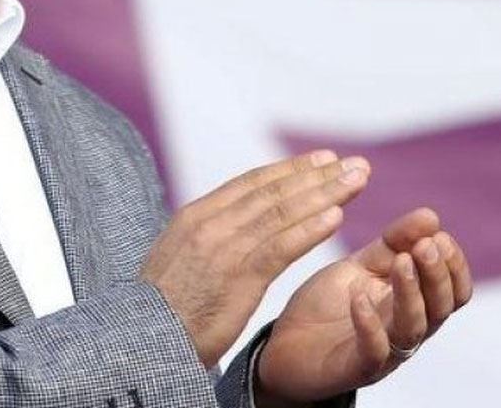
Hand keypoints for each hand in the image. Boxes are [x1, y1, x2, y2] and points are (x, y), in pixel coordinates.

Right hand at [141, 151, 370, 367]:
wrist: (144, 340)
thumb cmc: (162, 309)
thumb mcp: (179, 258)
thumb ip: (207, 237)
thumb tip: (231, 224)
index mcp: (196, 215)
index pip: (252, 183)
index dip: (291, 170)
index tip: (321, 161)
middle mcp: (211, 223)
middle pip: (274, 191)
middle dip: (317, 175)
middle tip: (353, 164)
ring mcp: (224, 248)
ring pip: (283, 212)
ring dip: (325, 194)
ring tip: (356, 181)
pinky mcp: (237, 277)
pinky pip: (280, 247)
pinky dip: (310, 230)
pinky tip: (336, 217)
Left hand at [255, 208, 472, 403]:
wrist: (284, 345)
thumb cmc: (330, 305)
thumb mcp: (362, 265)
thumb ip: (394, 243)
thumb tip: (431, 216)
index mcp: (414, 304)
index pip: (454, 290)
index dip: (454, 264)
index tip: (438, 234)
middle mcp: (407, 329)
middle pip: (441, 308)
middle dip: (437, 275)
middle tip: (425, 246)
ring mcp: (385, 352)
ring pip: (413, 327)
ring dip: (411, 293)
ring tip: (401, 262)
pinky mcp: (356, 368)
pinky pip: (373, 352)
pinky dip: (370, 324)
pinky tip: (359, 296)